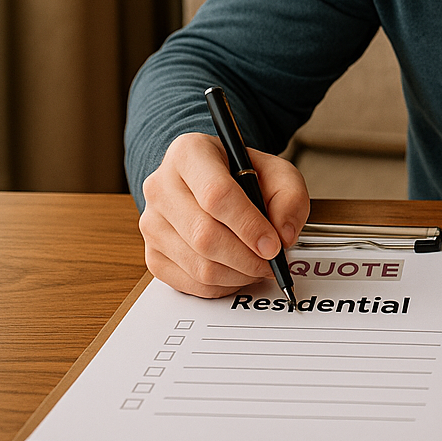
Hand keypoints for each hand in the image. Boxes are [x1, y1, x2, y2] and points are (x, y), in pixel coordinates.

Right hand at [138, 132, 309, 297]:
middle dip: (247, 257)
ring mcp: (152, 223)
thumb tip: (284, 235)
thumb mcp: (277, 172)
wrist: (212, 183)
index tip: (273, 244)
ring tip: (258, 266)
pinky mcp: (152, 254)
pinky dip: (221, 286)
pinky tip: (237, 272)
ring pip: (198, 264)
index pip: (215, 194)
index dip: (248, 225)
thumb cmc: (243, 175)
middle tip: (272, 262)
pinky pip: (190, 283)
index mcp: (189, 154)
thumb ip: (289, 198)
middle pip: (203, 234)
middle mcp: (161, 186)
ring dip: (238, 274)